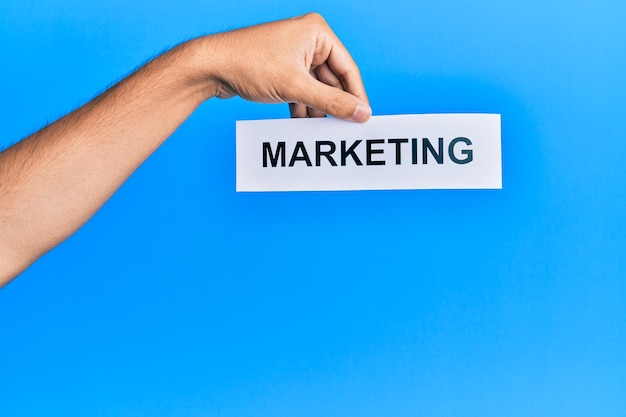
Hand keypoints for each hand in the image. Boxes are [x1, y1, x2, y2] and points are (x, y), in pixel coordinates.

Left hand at [198, 13, 370, 121]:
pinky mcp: (282, 69)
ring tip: (322, 130)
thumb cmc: (249, 64)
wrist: (209, 67)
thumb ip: (332, 102)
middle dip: (334, 105)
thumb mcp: (296, 87)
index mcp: (317, 32)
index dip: (356, 96)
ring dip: (318, 109)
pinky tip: (303, 124)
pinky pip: (301, 91)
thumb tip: (361, 113)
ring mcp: (294, 55)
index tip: (363, 119)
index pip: (347, 69)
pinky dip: (303, 107)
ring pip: (316, 88)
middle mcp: (308, 40)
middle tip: (344, 129)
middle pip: (332, 80)